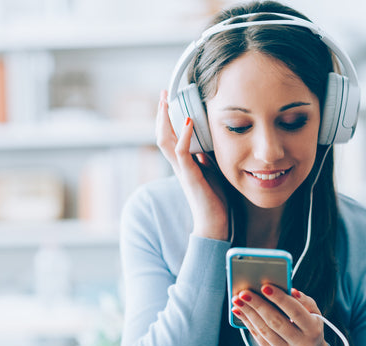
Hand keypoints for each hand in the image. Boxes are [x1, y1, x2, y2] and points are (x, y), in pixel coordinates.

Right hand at [156, 90, 228, 240]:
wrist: (214, 221)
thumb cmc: (214, 198)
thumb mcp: (211, 172)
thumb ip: (204, 159)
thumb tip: (203, 147)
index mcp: (183, 163)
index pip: (170, 137)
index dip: (167, 119)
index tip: (169, 100)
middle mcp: (178, 164)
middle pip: (162, 135)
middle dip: (161, 113)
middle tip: (163, 93)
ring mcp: (182, 170)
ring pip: (165, 141)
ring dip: (165, 119)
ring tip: (166, 101)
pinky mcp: (189, 175)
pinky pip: (181, 152)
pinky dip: (182, 135)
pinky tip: (186, 121)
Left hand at [232, 285, 328, 345]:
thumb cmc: (308, 324)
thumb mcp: (313, 311)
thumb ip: (303, 300)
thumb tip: (291, 290)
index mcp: (313, 330)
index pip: (295, 312)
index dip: (280, 299)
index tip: (265, 286)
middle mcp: (301, 344)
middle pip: (275, 322)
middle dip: (257, 305)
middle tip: (244, 292)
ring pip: (263, 330)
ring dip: (247, 313)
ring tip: (236, 299)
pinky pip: (257, 336)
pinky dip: (246, 321)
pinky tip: (238, 310)